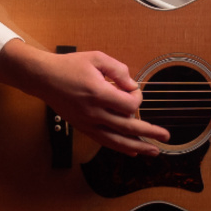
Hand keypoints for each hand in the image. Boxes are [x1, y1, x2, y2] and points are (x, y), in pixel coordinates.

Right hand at [0, 39, 169, 155]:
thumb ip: (118, 70)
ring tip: (154, 151)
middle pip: (127, 126)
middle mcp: (93, 111)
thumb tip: (132, 85)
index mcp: (98, 93)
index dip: (137, 98)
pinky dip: (120, 147)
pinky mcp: (83, 127)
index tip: (133, 89)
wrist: (44, 78)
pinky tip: (133, 151)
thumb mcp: (97, 58)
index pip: (128, 104)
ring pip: (116, 140)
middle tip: (166, 136)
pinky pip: (104, 141)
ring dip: (137, 146)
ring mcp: (87, 122)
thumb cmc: (70, 66)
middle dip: (149, 132)